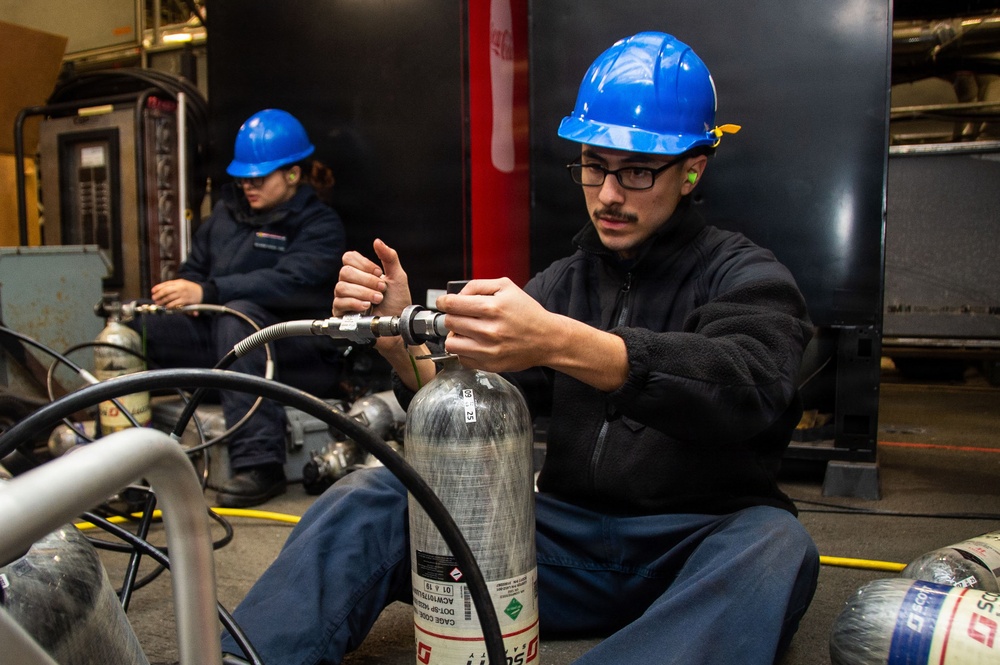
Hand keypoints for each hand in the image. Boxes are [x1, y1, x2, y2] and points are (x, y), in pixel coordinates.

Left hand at [151, 279, 202, 308]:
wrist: (203, 292)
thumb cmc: (191, 288)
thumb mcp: (183, 283)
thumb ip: (173, 284)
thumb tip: (162, 288)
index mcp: (178, 282)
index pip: (165, 284)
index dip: (158, 287)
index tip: (153, 291)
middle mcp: (179, 287)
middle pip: (165, 291)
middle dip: (158, 295)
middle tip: (154, 298)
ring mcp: (182, 294)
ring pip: (168, 298)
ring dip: (162, 301)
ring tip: (158, 303)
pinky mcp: (185, 300)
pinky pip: (174, 303)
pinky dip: (169, 306)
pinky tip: (166, 307)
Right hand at [333, 239, 412, 318]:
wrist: (397, 325)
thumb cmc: (397, 303)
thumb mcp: (397, 277)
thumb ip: (389, 257)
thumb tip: (377, 241)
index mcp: (360, 273)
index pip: (349, 258)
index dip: (363, 264)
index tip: (378, 273)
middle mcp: (350, 284)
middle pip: (345, 272)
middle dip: (367, 280)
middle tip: (381, 289)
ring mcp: (343, 298)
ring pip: (341, 287)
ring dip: (363, 292)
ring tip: (377, 300)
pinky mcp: (340, 313)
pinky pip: (339, 303)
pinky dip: (355, 303)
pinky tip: (366, 307)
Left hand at [435, 278, 554, 372]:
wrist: (547, 339)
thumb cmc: (527, 313)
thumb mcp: (506, 287)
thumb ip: (478, 285)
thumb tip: (457, 294)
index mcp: (492, 307)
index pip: (452, 305)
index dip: (443, 302)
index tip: (444, 303)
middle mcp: (489, 330)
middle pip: (450, 322)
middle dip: (452, 317)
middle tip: (460, 316)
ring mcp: (488, 350)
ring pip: (451, 343)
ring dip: (455, 335)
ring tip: (465, 331)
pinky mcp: (489, 364)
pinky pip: (462, 358)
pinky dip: (464, 351)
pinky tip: (475, 344)